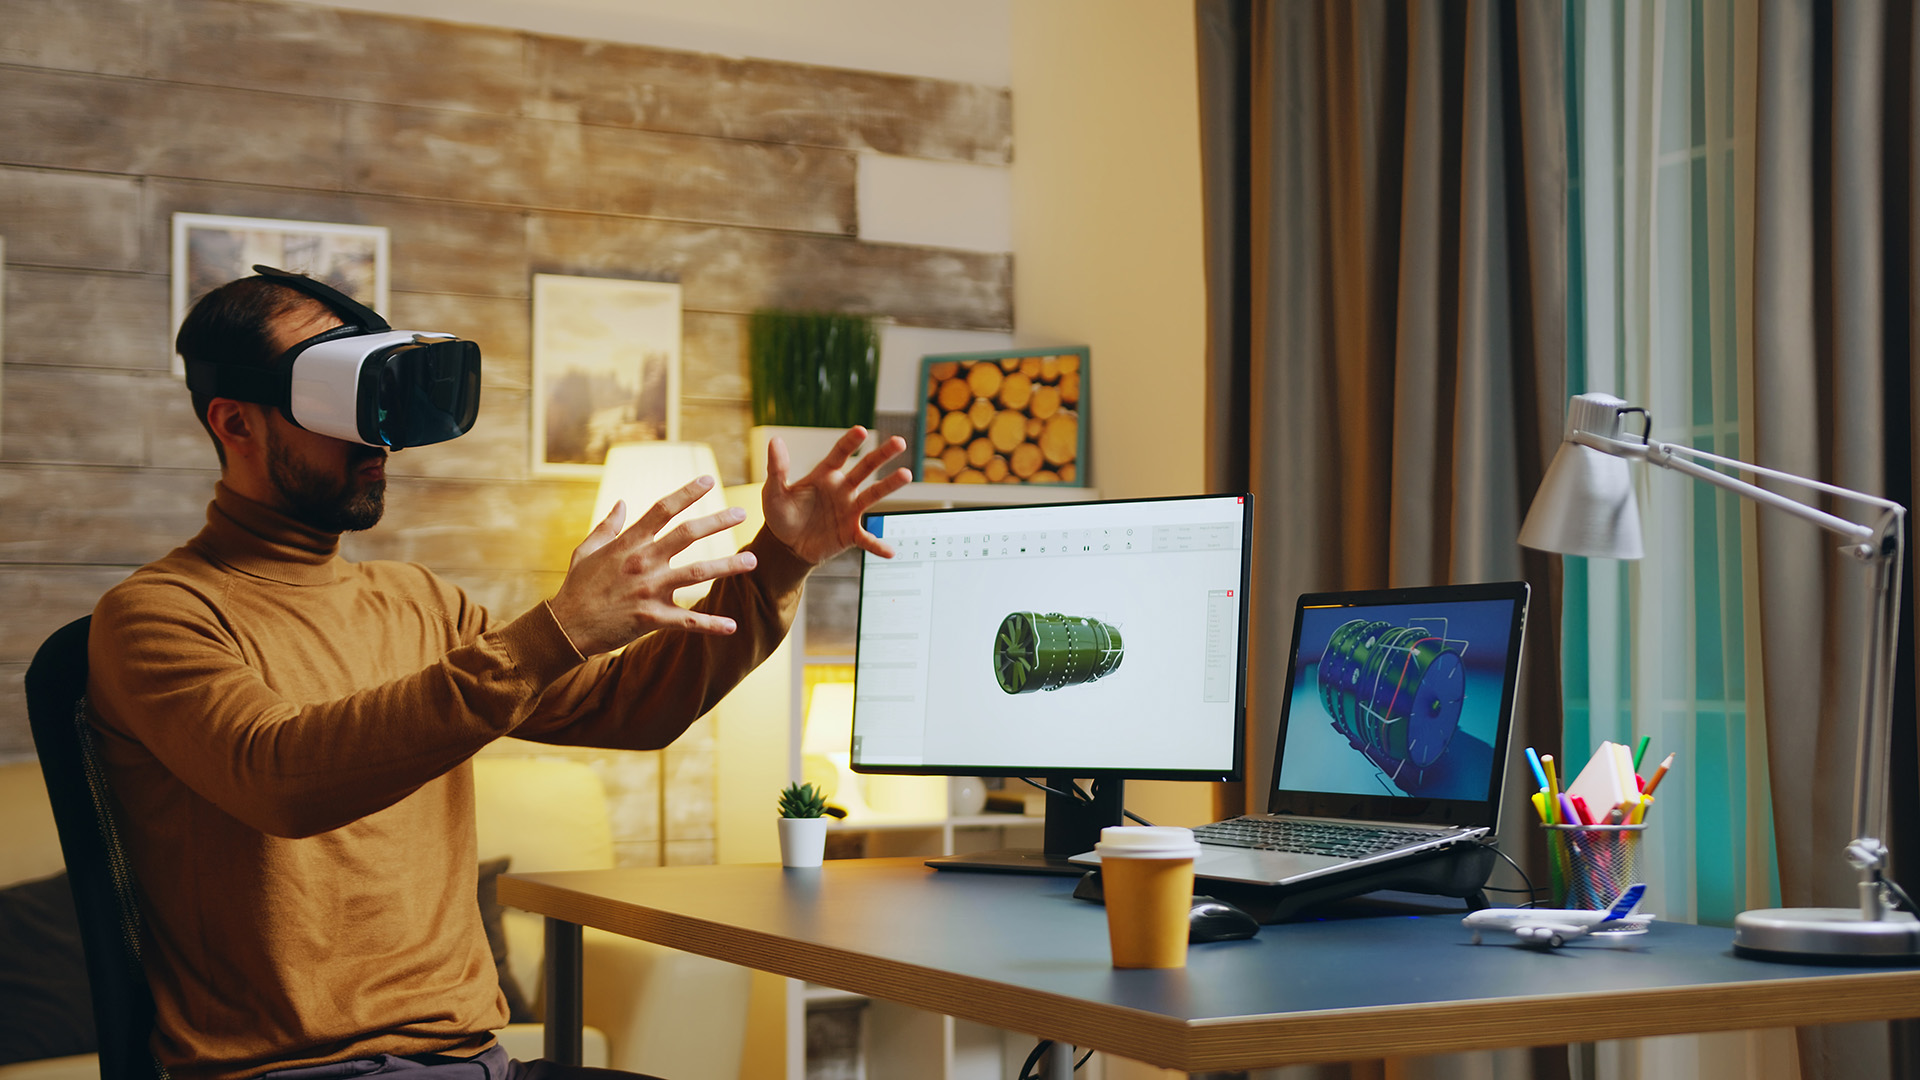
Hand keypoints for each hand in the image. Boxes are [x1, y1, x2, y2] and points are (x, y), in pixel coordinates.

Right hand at [546, 476, 756, 655]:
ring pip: (697, 573)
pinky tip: (732, 625)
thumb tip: (622, 503)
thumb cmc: (577, 587)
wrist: (565, 627)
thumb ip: (608, 526)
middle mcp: (642, 562)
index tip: (708, 480)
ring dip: (727, 566)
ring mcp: (649, 590)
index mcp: (628, 543)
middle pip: (687, 535)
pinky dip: (711, 624)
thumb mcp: (587, 550)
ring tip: (752, 560)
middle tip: (741, 512)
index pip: (662, 510)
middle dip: (717, 521)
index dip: (686, 492)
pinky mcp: (652, 618)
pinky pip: (688, 621)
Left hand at [762, 427, 912, 563]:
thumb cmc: (782, 515)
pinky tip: (890, 551)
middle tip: (900, 442)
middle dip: (882, 455)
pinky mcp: (850, 534)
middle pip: (865, 468)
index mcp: (825, 475)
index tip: (860, 431)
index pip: (840, 454)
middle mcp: (842, 489)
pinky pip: (867, 539)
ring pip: (873, 495)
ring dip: (889, 486)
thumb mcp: (774, 492)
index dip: (850, 443)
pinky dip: (878, 545)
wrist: (786, 546)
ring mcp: (849, 510)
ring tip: (906, 475)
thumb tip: (775, 440)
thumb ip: (777, 468)